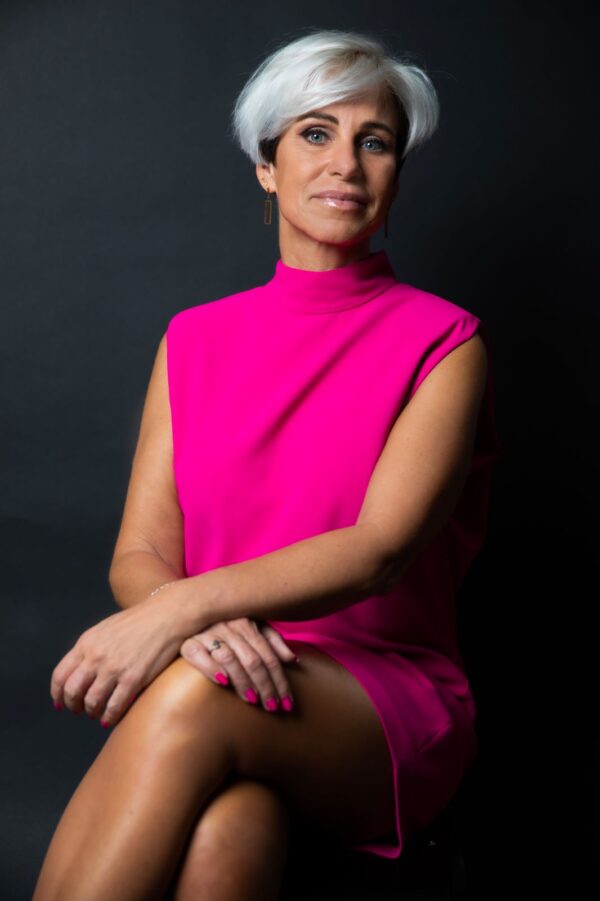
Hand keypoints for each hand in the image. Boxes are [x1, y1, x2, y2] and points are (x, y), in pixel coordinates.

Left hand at [50, 590, 187, 728]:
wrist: (167, 616)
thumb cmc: (138, 622)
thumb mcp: (105, 629)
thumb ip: (89, 648)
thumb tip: (78, 672)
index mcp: (86, 643)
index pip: (60, 675)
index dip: (57, 694)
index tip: (60, 702)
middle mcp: (96, 657)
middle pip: (72, 691)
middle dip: (73, 705)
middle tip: (79, 710)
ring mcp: (114, 669)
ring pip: (91, 702)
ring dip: (92, 712)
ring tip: (97, 714)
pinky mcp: (133, 679)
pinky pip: (114, 707)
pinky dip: (109, 717)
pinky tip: (110, 719)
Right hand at [180, 618, 299, 712]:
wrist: (188, 615)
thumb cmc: (225, 624)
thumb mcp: (252, 626)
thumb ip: (272, 641)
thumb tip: (292, 660)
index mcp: (247, 623)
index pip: (269, 657)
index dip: (280, 681)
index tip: (287, 702)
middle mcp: (229, 626)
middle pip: (253, 660)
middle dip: (265, 686)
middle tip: (272, 708)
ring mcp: (208, 633)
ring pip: (230, 659)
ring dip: (243, 681)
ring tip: (252, 700)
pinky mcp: (188, 641)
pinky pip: (199, 656)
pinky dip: (211, 668)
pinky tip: (223, 682)